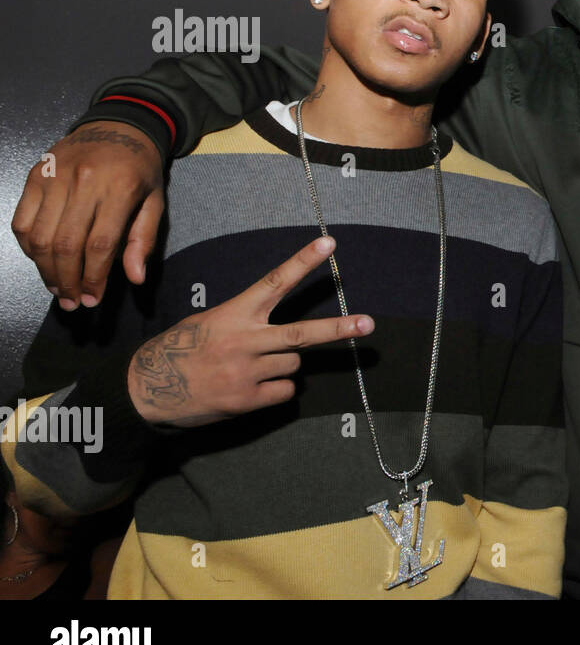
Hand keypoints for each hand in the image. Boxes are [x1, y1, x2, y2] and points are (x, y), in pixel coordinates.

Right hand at [11, 122, 164, 310]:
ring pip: (39, 236)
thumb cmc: (140, 168)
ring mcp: (54, 177)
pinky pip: (22, 220)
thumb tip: (134, 278)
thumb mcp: (155, 200)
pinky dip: (28, 246)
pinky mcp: (35, 175)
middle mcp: (83, 183)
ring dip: (45, 270)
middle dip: (68, 280)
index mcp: (118, 189)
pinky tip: (41, 261)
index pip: (99, 244)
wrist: (118, 125)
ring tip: (58, 288)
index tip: (93, 299)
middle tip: (72, 302)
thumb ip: (143, 239)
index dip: (93, 277)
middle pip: (65, 244)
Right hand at [127, 237, 372, 427]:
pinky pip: (284, 392)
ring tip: (250, 367)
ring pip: (293, 366)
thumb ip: (246, 322)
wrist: (145, 390)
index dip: (303, 262)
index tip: (329, 244)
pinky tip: (249, 387)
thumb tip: (284, 337)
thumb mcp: (208, 322)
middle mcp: (244, 341)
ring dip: (283, 365)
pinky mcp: (246, 401)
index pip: (275, 282)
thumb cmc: (180, 349)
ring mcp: (246, 373)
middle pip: (302, 334)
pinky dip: (275, 390)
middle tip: (369, 324)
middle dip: (339, 329)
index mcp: (234, 314)